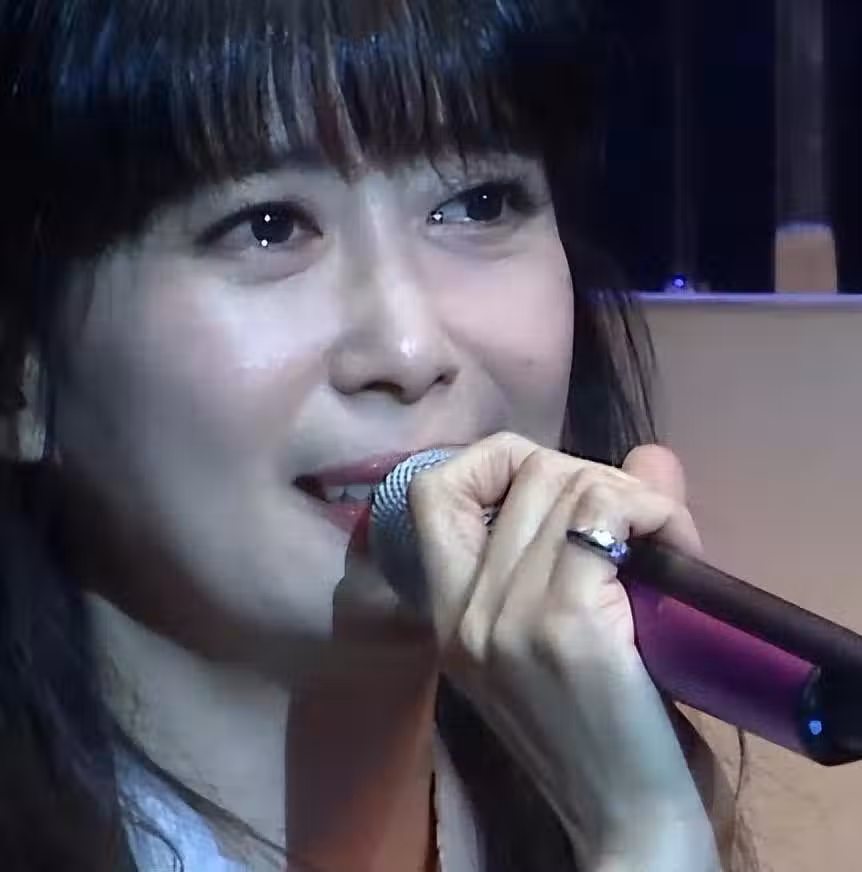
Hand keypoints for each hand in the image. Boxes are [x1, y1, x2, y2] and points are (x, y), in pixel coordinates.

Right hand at [408, 432, 720, 869]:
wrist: (621, 818)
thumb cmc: (594, 728)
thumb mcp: (558, 635)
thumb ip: (579, 543)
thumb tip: (650, 457)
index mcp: (447, 614)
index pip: (431, 489)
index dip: (493, 461)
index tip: (554, 488)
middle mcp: (464, 609)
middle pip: (523, 470)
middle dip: (591, 475)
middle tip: (636, 525)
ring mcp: (508, 614)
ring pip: (567, 480)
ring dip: (633, 496)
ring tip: (666, 542)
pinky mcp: (565, 620)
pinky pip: (603, 512)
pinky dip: (651, 509)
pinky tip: (675, 545)